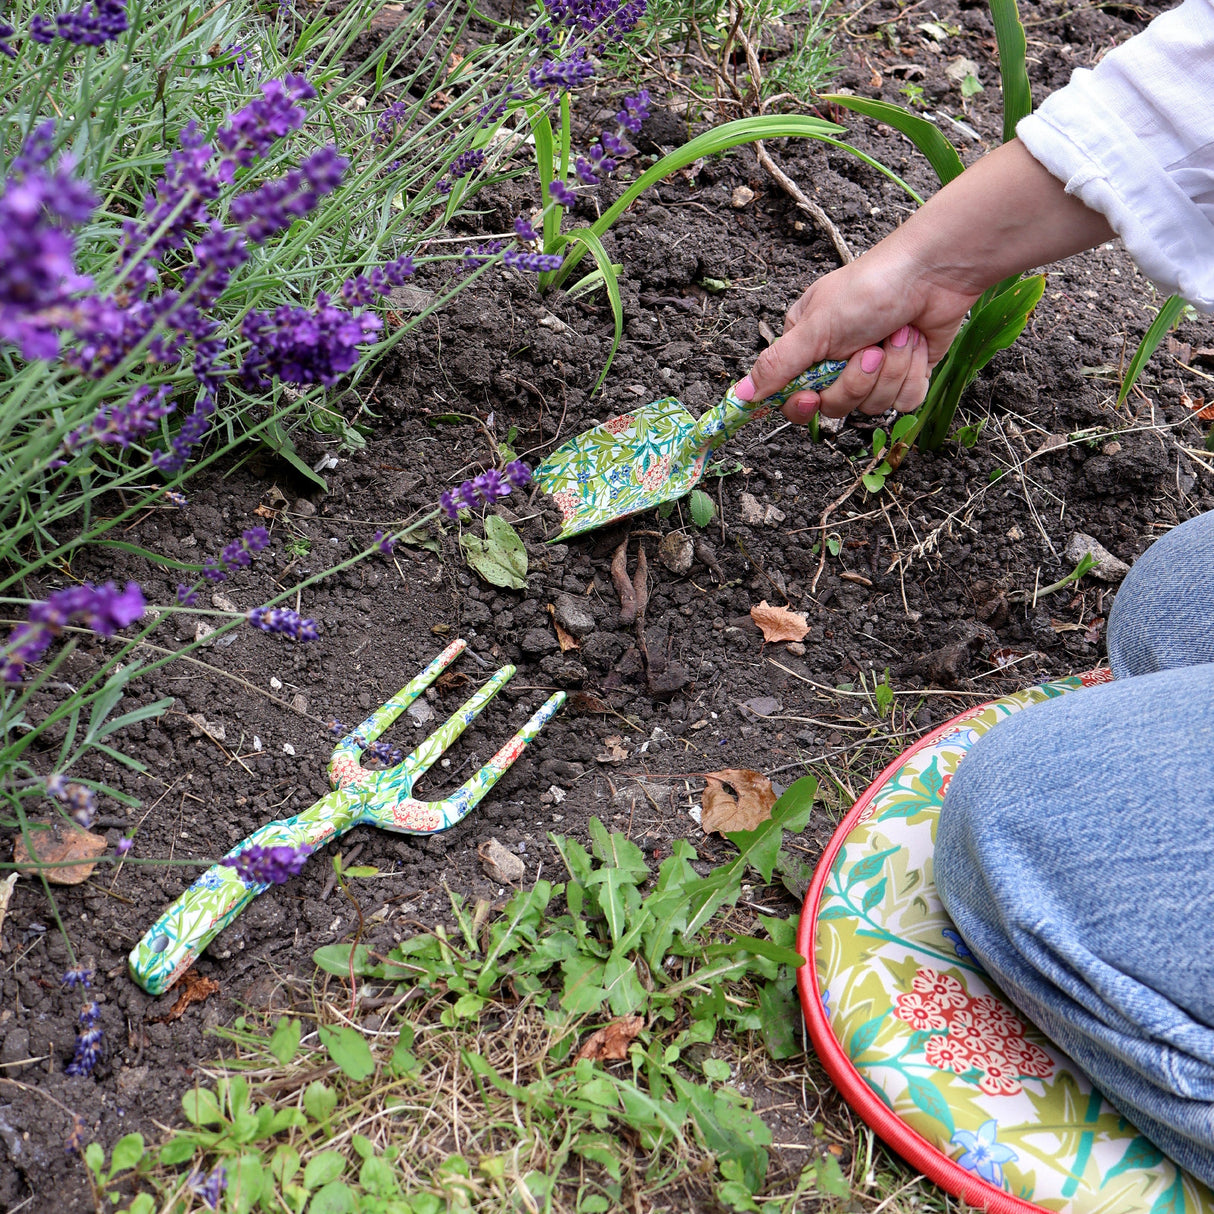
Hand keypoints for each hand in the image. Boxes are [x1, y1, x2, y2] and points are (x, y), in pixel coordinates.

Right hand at [739, 242, 979, 421]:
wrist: (934, 272)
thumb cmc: (872, 287)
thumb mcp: (816, 327)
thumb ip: (778, 365)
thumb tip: (742, 395)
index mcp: (808, 346)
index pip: (794, 396)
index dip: (804, 403)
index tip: (811, 396)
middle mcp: (838, 361)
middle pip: (836, 406)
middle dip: (857, 380)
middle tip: (869, 348)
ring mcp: (874, 370)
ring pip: (874, 405)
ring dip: (891, 370)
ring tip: (897, 335)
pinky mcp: (907, 374)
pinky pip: (905, 401)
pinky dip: (913, 372)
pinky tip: (915, 343)